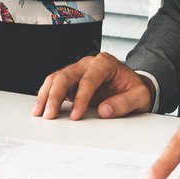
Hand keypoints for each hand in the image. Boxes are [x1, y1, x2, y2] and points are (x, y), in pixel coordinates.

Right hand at [31, 52, 152, 119]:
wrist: (133, 87)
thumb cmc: (135, 89)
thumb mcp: (140, 97)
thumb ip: (125, 103)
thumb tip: (104, 110)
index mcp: (105, 63)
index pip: (88, 79)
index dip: (80, 98)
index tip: (76, 115)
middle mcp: (89, 64)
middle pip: (66, 75)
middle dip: (55, 95)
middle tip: (49, 114)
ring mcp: (79, 71)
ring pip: (56, 78)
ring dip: (46, 95)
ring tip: (39, 112)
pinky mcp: (73, 82)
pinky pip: (56, 85)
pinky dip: (47, 96)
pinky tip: (42, 107)